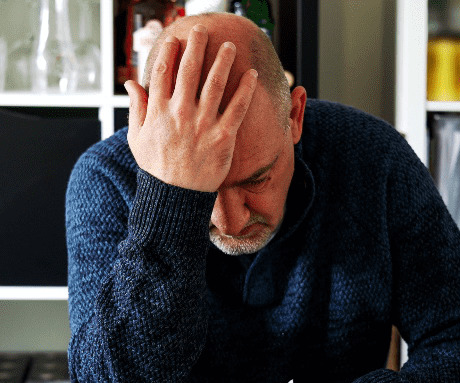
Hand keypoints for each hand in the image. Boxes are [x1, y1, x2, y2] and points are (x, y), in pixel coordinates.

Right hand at [123, 24, 257, 191]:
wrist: (176, 196)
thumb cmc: (157, 168)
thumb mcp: (137, 137)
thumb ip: (136, 108)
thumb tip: (130, 83)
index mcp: (158, 111)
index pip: (163, 72)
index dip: (169, 52)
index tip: (175, 39)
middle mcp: (180, 113)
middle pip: (189, 71)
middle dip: (196, 47)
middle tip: (203, 30)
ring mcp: (202, 124)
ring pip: (214, 84)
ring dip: (223, 61)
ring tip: (230, 46)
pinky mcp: (223, 136)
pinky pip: (237, 108)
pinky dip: (245, 90)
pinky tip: (252, 76)